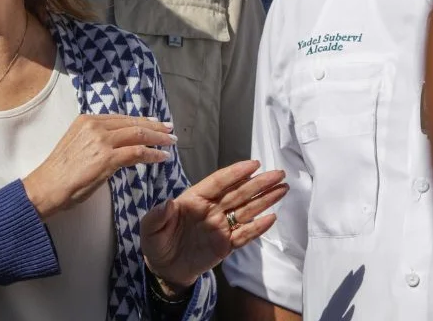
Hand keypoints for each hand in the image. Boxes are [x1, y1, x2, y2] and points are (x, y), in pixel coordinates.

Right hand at [23, 114, 176, 217]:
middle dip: (155, 126)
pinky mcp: (106, 158)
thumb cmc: (60, 172)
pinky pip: (137, 152)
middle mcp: (95, 125)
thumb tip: (117, 144)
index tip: (155, 123)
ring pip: (138, 134)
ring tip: (170, 142)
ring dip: (158, 138)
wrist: (47, 186)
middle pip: (133, 123)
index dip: (141, 120)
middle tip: (169, 130)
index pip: (121, 118)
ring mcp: (101, 140)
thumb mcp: (79, 147)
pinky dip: (152, 154)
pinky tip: (161, 157)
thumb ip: (97, 140)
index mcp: (86, 120)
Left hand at [142, 159, 286, 289]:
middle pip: (238, 193)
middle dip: (259, 183)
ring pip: (246, 210)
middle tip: (278, 173)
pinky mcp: (226, 245)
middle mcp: (211, 209)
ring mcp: (220, 226)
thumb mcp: (150, 229)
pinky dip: (258, 227)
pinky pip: (244, 235)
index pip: (218, 182)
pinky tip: (272, 217)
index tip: (253, 164)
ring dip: (264, 199)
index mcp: (194, 199)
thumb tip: (167, 204)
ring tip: (283, 188)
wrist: (164, 269)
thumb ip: (157, 216)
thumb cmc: (156, 243)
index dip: (235, 173)